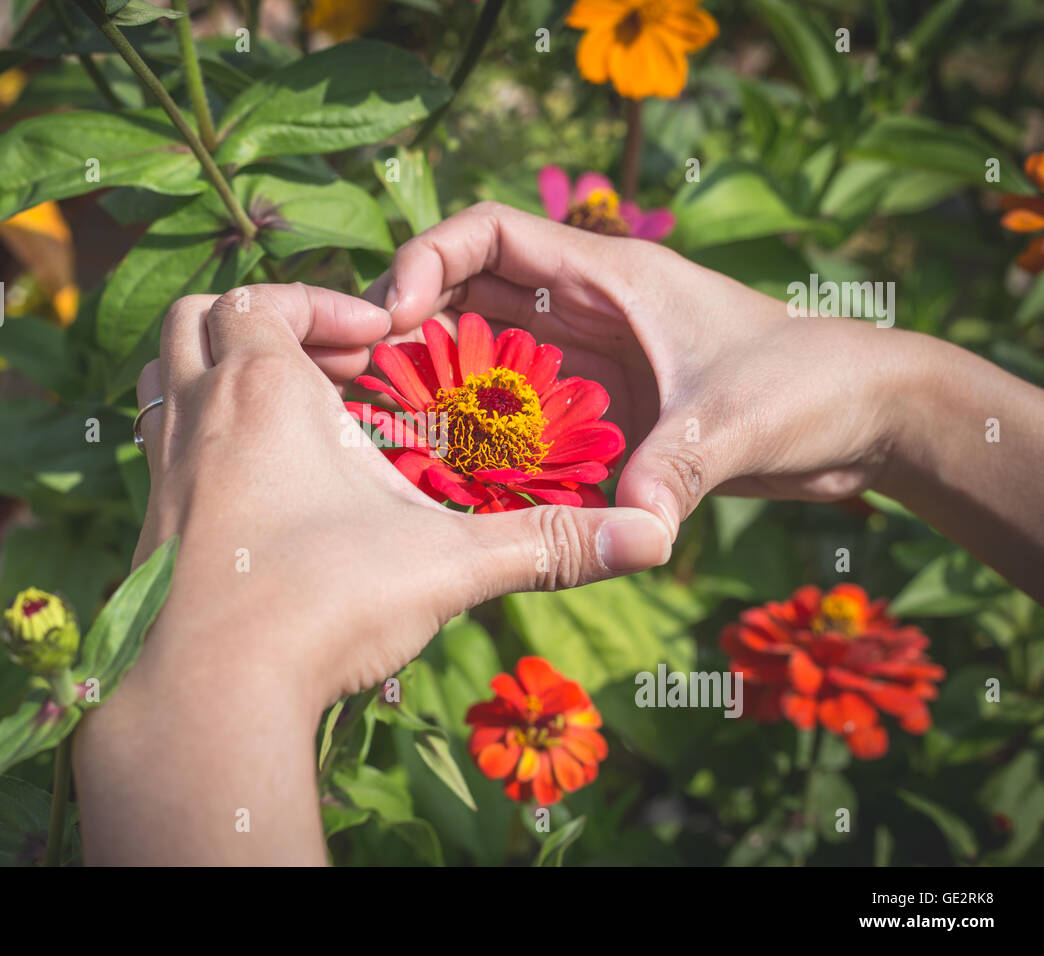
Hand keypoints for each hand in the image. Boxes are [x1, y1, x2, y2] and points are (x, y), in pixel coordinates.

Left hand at [126, 282, 670, 707]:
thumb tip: (652, 540)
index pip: (262, 297)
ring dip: (222, 376)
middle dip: (261, 323)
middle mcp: (198, 415)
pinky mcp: (149, 531)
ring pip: (166, 382)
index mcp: (261, 388)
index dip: (321, 302)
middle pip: (196, 320)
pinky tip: (264, 493)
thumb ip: (547, 544)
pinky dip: (206, 443)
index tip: (377, 338)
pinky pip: (164, 453)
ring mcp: (163, 474)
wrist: (208, 696)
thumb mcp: (448, 564)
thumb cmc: (321, 605)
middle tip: (331, 364)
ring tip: (294, 414)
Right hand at [363, 202, 911, 538]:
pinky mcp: (596, 417)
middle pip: (465, 300)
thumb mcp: (740, 421)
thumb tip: (632, 527)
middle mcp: (581, 316)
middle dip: (409, 332)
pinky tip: (452, 485)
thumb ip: (678, 468)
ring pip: (482, 365)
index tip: (395, 313)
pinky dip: (481, 445)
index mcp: (606, 279)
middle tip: (362, 385)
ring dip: (436, 394)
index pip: (490, 235)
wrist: (863, 417)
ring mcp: (584, 368)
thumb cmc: (812, 384)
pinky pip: (517, 423)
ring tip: (387, 437)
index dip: (429, 258)